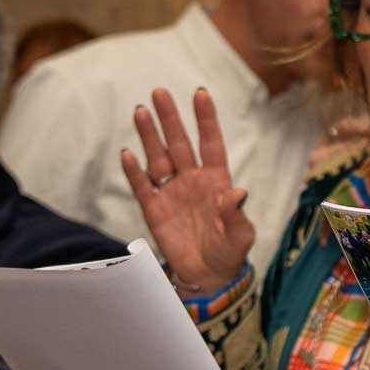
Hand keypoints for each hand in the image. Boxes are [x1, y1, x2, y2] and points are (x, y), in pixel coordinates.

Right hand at [121, 88, 253, 293]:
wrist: (208, 277)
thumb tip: (238, 193)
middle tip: (159, 92)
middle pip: (179, 143)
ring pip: (158, 157)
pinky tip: (128, 153)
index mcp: (216, 180)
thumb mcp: (241, 235)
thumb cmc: (230, 252)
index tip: (200, 93)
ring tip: (140, 111)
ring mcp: (172, 193)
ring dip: (149, 136)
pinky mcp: (155, 210)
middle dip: (170, 118)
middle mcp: (192, 181)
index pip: (211, 143)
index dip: (205, 119)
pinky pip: (142, 186)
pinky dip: (134, 171)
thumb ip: (238, 214)